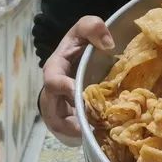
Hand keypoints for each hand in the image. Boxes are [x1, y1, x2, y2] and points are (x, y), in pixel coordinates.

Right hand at [40, 15, 113, 143]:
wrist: (77, 59)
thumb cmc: (78, 44)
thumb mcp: (83, 29)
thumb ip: (92, 27)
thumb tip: (109, 45)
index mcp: (54, 70)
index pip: (53, 82)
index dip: (65, 89)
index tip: (81, 94)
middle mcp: (52, 93)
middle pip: (55, 114)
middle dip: (72, 123)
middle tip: (94, 125)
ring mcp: (57, 108)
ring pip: (63, 128)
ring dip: (79, 132)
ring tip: (98, 133)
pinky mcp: (65, 120)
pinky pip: (71, 132)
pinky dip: (85, 134)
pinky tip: (100, 133)